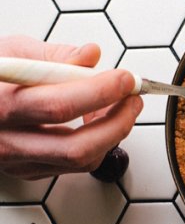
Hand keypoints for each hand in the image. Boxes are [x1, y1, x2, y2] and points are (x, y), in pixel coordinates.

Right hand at [0, 35, 142, 179]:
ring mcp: (18, 161)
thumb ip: (53, 55)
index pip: (57, 105)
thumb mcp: (11, 52)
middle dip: (117, 124)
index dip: (99, 92)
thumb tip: (91, 54)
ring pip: (81, 161)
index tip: (125, 79)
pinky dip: (98, 143)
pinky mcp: (30, 171)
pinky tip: (98, 121)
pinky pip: (77, 165)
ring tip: (119, 107)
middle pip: (76, 147)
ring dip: (112, 134)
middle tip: (134, 100)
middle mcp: (6, 140)